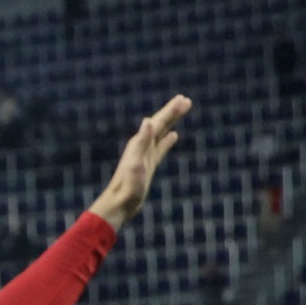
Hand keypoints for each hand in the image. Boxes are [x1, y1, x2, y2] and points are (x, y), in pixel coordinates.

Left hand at [89, 95, 190, 227]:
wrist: (119, 204)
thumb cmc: (127, 187)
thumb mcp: (136, 164)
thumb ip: (141, 143)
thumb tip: (148, 121)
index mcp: (139, 144)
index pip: (157, 122)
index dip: (170, 111)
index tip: (183, 99)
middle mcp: (141, 146)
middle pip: (159, 124)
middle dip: (172, 112)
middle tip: (186, 100)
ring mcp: (145, 155)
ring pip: (161, 133)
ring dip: (172, 122)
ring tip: (182, 111)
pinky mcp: (148, 165)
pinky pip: (160, 148)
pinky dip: (168, 140)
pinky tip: (174, 136)